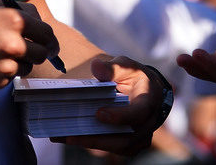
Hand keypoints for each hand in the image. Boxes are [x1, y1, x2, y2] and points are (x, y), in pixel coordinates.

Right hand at [0, 3, 58, 90]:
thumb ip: (18, 14)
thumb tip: (37, 23)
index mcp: (16, 22)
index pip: (47, 33)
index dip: (46, 37)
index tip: (46, 41)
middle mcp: (14, 45)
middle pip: (43, 53)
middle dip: (38, 51)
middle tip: (29, 50)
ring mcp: (6, 66)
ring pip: (27, 67)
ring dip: (19, 62)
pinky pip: (10, 78)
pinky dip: (3, 72)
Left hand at [51, 57, 168, 155]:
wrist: (146, 90)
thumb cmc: (134, 77)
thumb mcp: (125, 66)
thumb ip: (113, 67)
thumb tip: (96, 66)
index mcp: (149, 100)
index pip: (138, 112)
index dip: (120, 116)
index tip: (99, 114)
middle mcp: (148, 123)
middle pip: (127, 138)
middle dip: (99, 139)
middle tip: (72, 135)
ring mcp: (141, 137)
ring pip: (118, 147)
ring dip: (92, 144)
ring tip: (66, 137)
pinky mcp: (131, 144)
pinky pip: (113, 148)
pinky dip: (92, 145)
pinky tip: (71, 138)